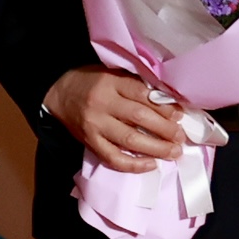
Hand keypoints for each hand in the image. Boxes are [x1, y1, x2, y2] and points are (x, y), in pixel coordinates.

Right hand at [45, 67, 197, 176]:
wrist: (58, 93)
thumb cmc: (91, 82)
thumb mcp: (112, 74)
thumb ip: (135, 86)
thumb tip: (169, 103)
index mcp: (110, 82)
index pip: (142, 94)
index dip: (164, 106)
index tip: (179, 115)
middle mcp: (102, 103)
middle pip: (139, 118)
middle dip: (165, 129)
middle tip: (180, 137)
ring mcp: (95, 125)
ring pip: (129, 140)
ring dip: (156, 148)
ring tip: (174, 152)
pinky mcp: (90, 142)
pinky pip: (113, 158)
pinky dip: (134, 164)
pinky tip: (150, 164)